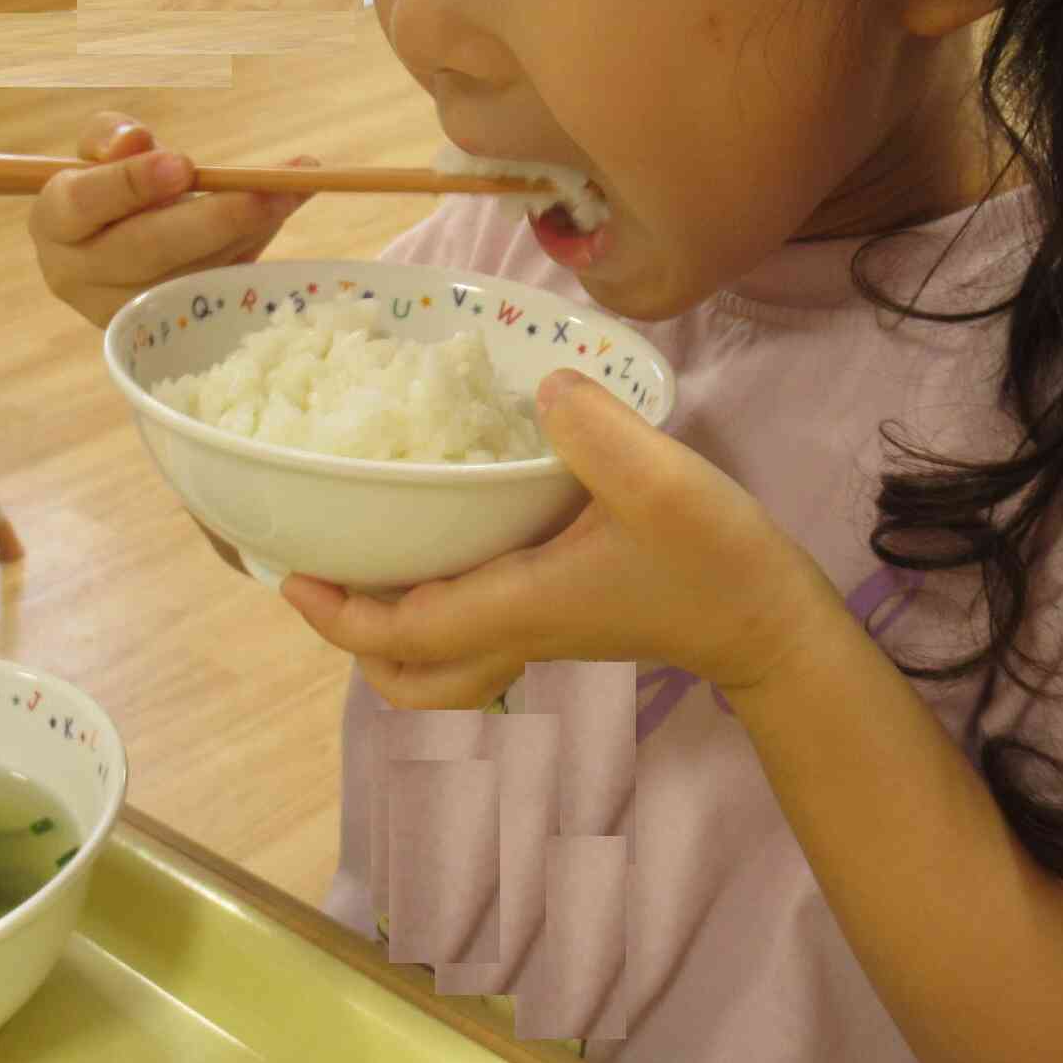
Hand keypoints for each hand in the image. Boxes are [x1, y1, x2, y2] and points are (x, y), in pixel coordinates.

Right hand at [28, 112, 314, 329]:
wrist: (126, 242)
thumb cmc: (112, 188)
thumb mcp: (104, 151)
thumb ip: (113, 137)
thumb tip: (134, 142)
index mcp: (54, 223)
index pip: (81, 203)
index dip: (130, 184)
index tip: (182, 165)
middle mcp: (79, 276)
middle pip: (145, 250)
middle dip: (209, 220)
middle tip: (263, 192)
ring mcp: (126, 311)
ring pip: (191, 272)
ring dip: (249, 230)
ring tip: (293, 189)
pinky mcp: (170, 328)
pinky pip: (219, 285)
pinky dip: (259, 242)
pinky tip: (291, 205)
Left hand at [282, 369, 840, 709]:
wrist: (771, 620)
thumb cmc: (715, 558)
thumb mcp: (661, 480)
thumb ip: (596, 430)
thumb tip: (543, 385)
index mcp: (521, 606)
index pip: (406, 634)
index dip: (340, 616)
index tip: (291, 577)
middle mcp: (518, 630)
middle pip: (410, 677)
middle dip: (353, 641)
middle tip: (319, 580)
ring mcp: (540, 631)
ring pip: (441, 664)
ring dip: (391, 634)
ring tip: (366, 567)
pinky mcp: (561, 616)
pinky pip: (472, 633)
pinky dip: (435, 610)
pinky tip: (443, 545)